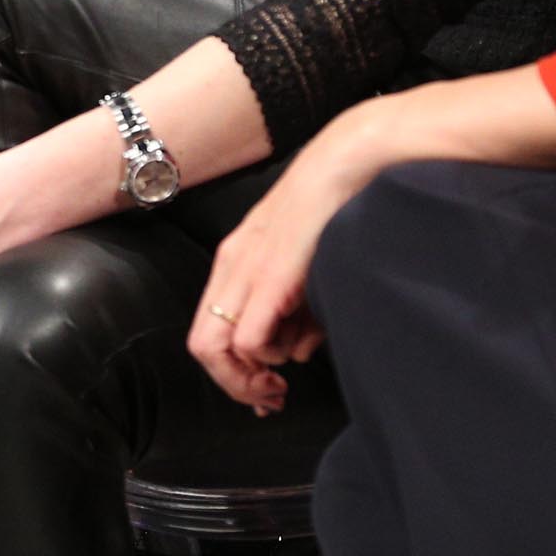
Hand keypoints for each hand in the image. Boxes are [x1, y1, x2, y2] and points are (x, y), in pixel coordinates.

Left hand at [188, 116, 379, 411]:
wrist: (351, 158)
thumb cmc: (338, 208)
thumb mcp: (308, 267)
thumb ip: (296, 313)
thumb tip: (292, 355)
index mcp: (237, 261)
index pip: (209, 333)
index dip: (234, 374)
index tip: (268, 390)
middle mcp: (231, 267)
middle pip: (203, 348)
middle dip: (237, 385)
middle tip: (273, 396)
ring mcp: (245, 270)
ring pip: (216, 348)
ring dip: (255, 372)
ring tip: (294, 364)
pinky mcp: (269, 275)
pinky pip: (246, 337)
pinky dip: (265, 357)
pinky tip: (293, 351)